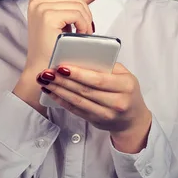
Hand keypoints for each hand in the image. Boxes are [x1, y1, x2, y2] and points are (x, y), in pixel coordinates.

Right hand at [23, 0, 93, 72]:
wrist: (44, 71)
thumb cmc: (54, 50)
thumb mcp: (58, 23)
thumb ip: (63, 4)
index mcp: (37, 1)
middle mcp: (37, 2)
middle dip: (85, 11)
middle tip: (85, 30)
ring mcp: (41, 8)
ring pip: (78, 4)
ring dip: (86, 21)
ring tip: (82, 35)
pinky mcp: (48, 16)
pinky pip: (77, 13)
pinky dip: (84, 25)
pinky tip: (80, 36)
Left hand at [37, 63, 151, 152]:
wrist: (132, 119)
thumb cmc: (126, 91)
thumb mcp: (125, 75)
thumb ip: (107, 66)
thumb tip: (82, 56)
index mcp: (125, 85)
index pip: (98, 79)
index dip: (79, 74)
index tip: (62, 67)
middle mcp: (117, 102)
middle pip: (85, 90)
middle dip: (63, 81)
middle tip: (47, 72)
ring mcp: (106, 114)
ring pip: (78, 101)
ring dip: (59, 90)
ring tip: (45, 80)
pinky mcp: (95, 121)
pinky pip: (75, 110)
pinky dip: (61, 100)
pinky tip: (51, 92)